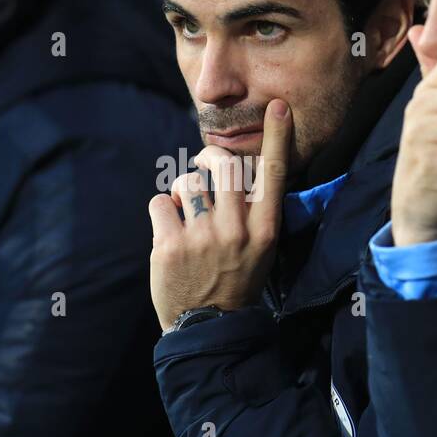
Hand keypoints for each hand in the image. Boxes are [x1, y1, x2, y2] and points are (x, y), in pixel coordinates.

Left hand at [148, 99, 291, 330]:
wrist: (209, 329)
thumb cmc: (235, 281)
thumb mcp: (261, 250)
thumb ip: (253, 212)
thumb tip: (235, 170)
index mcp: (265, 230)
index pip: (274, 174)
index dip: (277, 136)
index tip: (277, 106)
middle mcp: (237, 230)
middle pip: (225, 165)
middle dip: (209, 157)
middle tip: (204, 169)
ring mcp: (202, 238)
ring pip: (187, 182)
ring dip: (183, 191)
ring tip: (186, 213)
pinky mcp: (169, 246)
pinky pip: (159, 202)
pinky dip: (161, 211)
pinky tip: (169, 231)